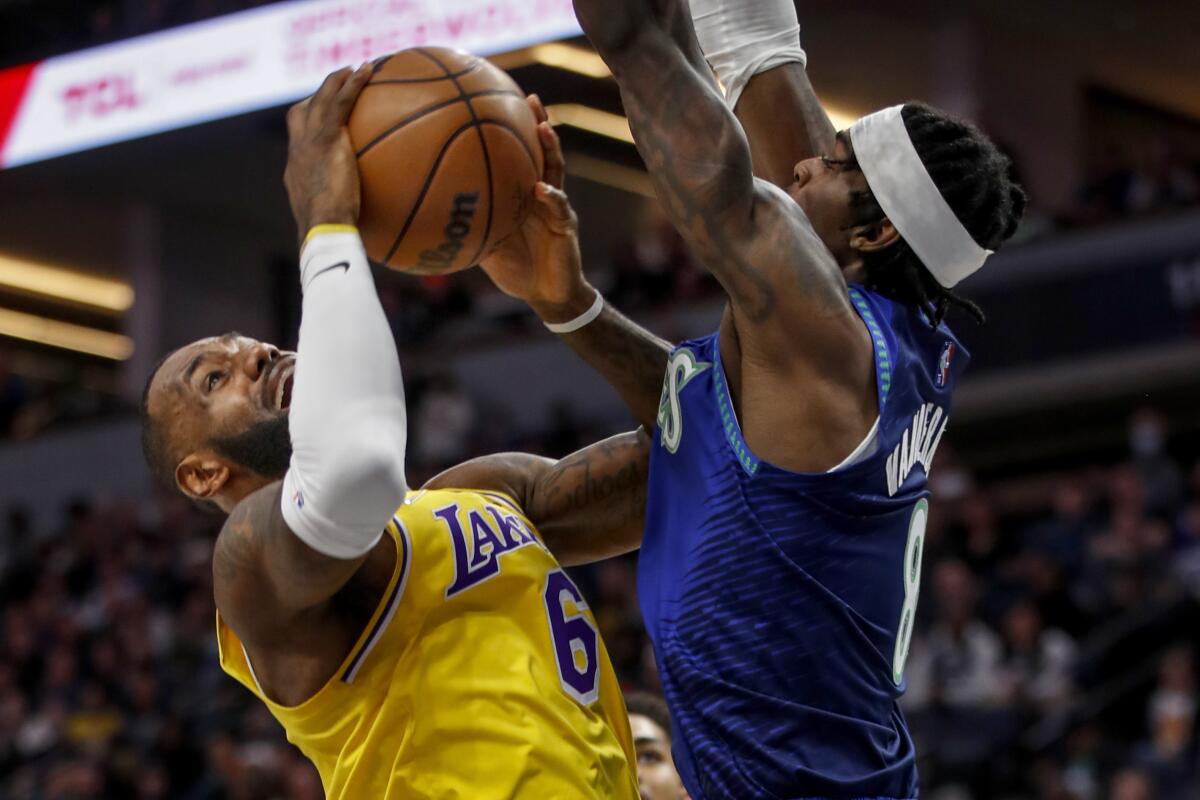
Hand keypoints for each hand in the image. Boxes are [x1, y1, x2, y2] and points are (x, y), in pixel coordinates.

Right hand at [283, 64, 371, 240]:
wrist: (323, 229)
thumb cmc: (330, 239)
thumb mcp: (333, 229)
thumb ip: (343, 224)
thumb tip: (362, 238)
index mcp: (297, 174)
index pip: (298, 145)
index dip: (307, 131)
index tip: (322, 124)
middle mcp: (298, 153)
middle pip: (300, 115)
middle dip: (316, 99)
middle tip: (336, 89)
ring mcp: (309, 142)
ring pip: (319, 100)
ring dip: (336, 81)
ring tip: (354, 69)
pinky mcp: (326, 137)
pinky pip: (340, 101)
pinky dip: (352, 83)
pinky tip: (369, 70)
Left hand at [480, 95, 596, 323]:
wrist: (544, 294)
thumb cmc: (514, 269)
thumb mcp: (484, 245)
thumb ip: (464, 229)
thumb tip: (425, 219)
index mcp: (521, 193)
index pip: (519, 154)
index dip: (513, 130)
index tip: (498, 101)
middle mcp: (541, 192)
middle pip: (541, 151)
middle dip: (538, 122)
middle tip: (528, 97)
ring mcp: (556, 206)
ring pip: (556, 169)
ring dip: (551, 147)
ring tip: (542, 127)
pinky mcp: (566, 224)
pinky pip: (559, 206)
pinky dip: (550, 196)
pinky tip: (541, 188)